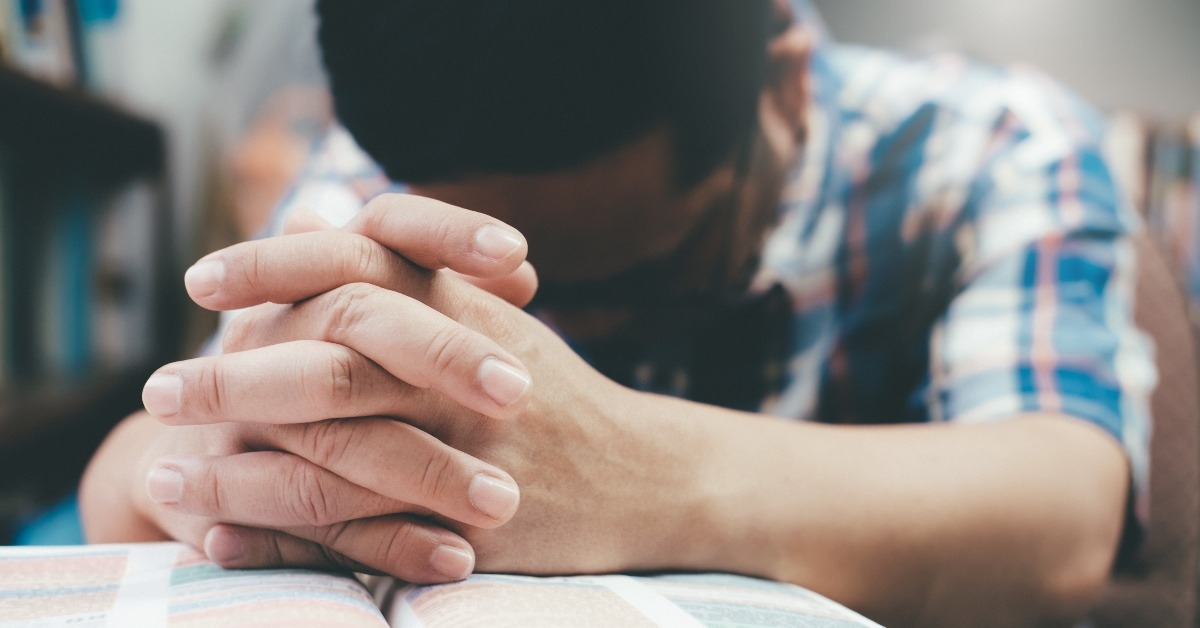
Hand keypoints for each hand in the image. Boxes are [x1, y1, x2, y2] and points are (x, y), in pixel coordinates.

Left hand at [141, 194, 704, 579]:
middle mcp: (463, 372)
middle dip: (233, 380)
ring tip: (167, 481)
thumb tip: (316, 217)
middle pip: (332, 362)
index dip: (272, 267)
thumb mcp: (492, 317)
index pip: (356, 266)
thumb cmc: (559, 396)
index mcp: (465, 310)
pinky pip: (361, 533)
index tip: (201, 283)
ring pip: (335, 454)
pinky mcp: (472, 523)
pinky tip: (223, 541)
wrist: (648, 475)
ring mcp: (469, 450)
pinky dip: (284, 539)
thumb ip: (409, 272)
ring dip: (239, 472)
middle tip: (158, 391)